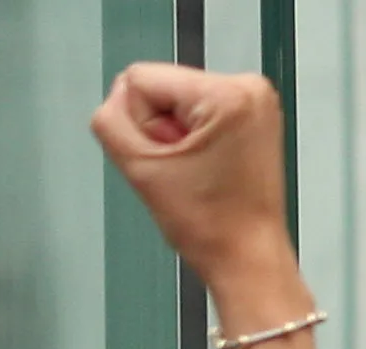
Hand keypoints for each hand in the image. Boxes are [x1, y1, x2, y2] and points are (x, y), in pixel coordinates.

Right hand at [92, 63, 294, 290]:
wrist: (245, 252)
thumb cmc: (209, 223)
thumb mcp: (141, 170)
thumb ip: (110, 123)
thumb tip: (112, 99)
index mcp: (226, 93)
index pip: (142, 79)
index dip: (137, 123)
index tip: (163, 157)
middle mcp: (248, 86)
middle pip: (163, 88)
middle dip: (159, 130)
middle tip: (179, 169)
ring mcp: (255, 99)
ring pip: (179, 102)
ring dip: (174, 137)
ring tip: (193, 171)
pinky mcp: (253, 115)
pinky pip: (199, 114)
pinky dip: (192, 141)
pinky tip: (204, 168)